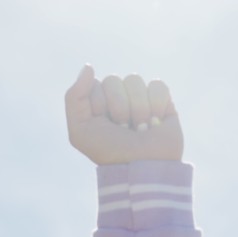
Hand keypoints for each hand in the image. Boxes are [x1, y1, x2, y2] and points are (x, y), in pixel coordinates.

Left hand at [64, 64, 182, 164]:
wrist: (142, 168)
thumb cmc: (110, 153)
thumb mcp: (80, 131)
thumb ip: (74, 97)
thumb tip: (89, 66)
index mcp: (97, 103)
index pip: (94, 84)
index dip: (99, 105)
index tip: (105, 125)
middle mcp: (118, 98)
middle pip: (114, 80)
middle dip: (119, 108)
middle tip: (124, 130)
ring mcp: (140, 99)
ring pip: (135, 81)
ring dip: (138, 109)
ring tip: (141, 129)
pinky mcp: (163, 102)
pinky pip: (157, 85)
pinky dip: (157, 105)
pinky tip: (156, 122)